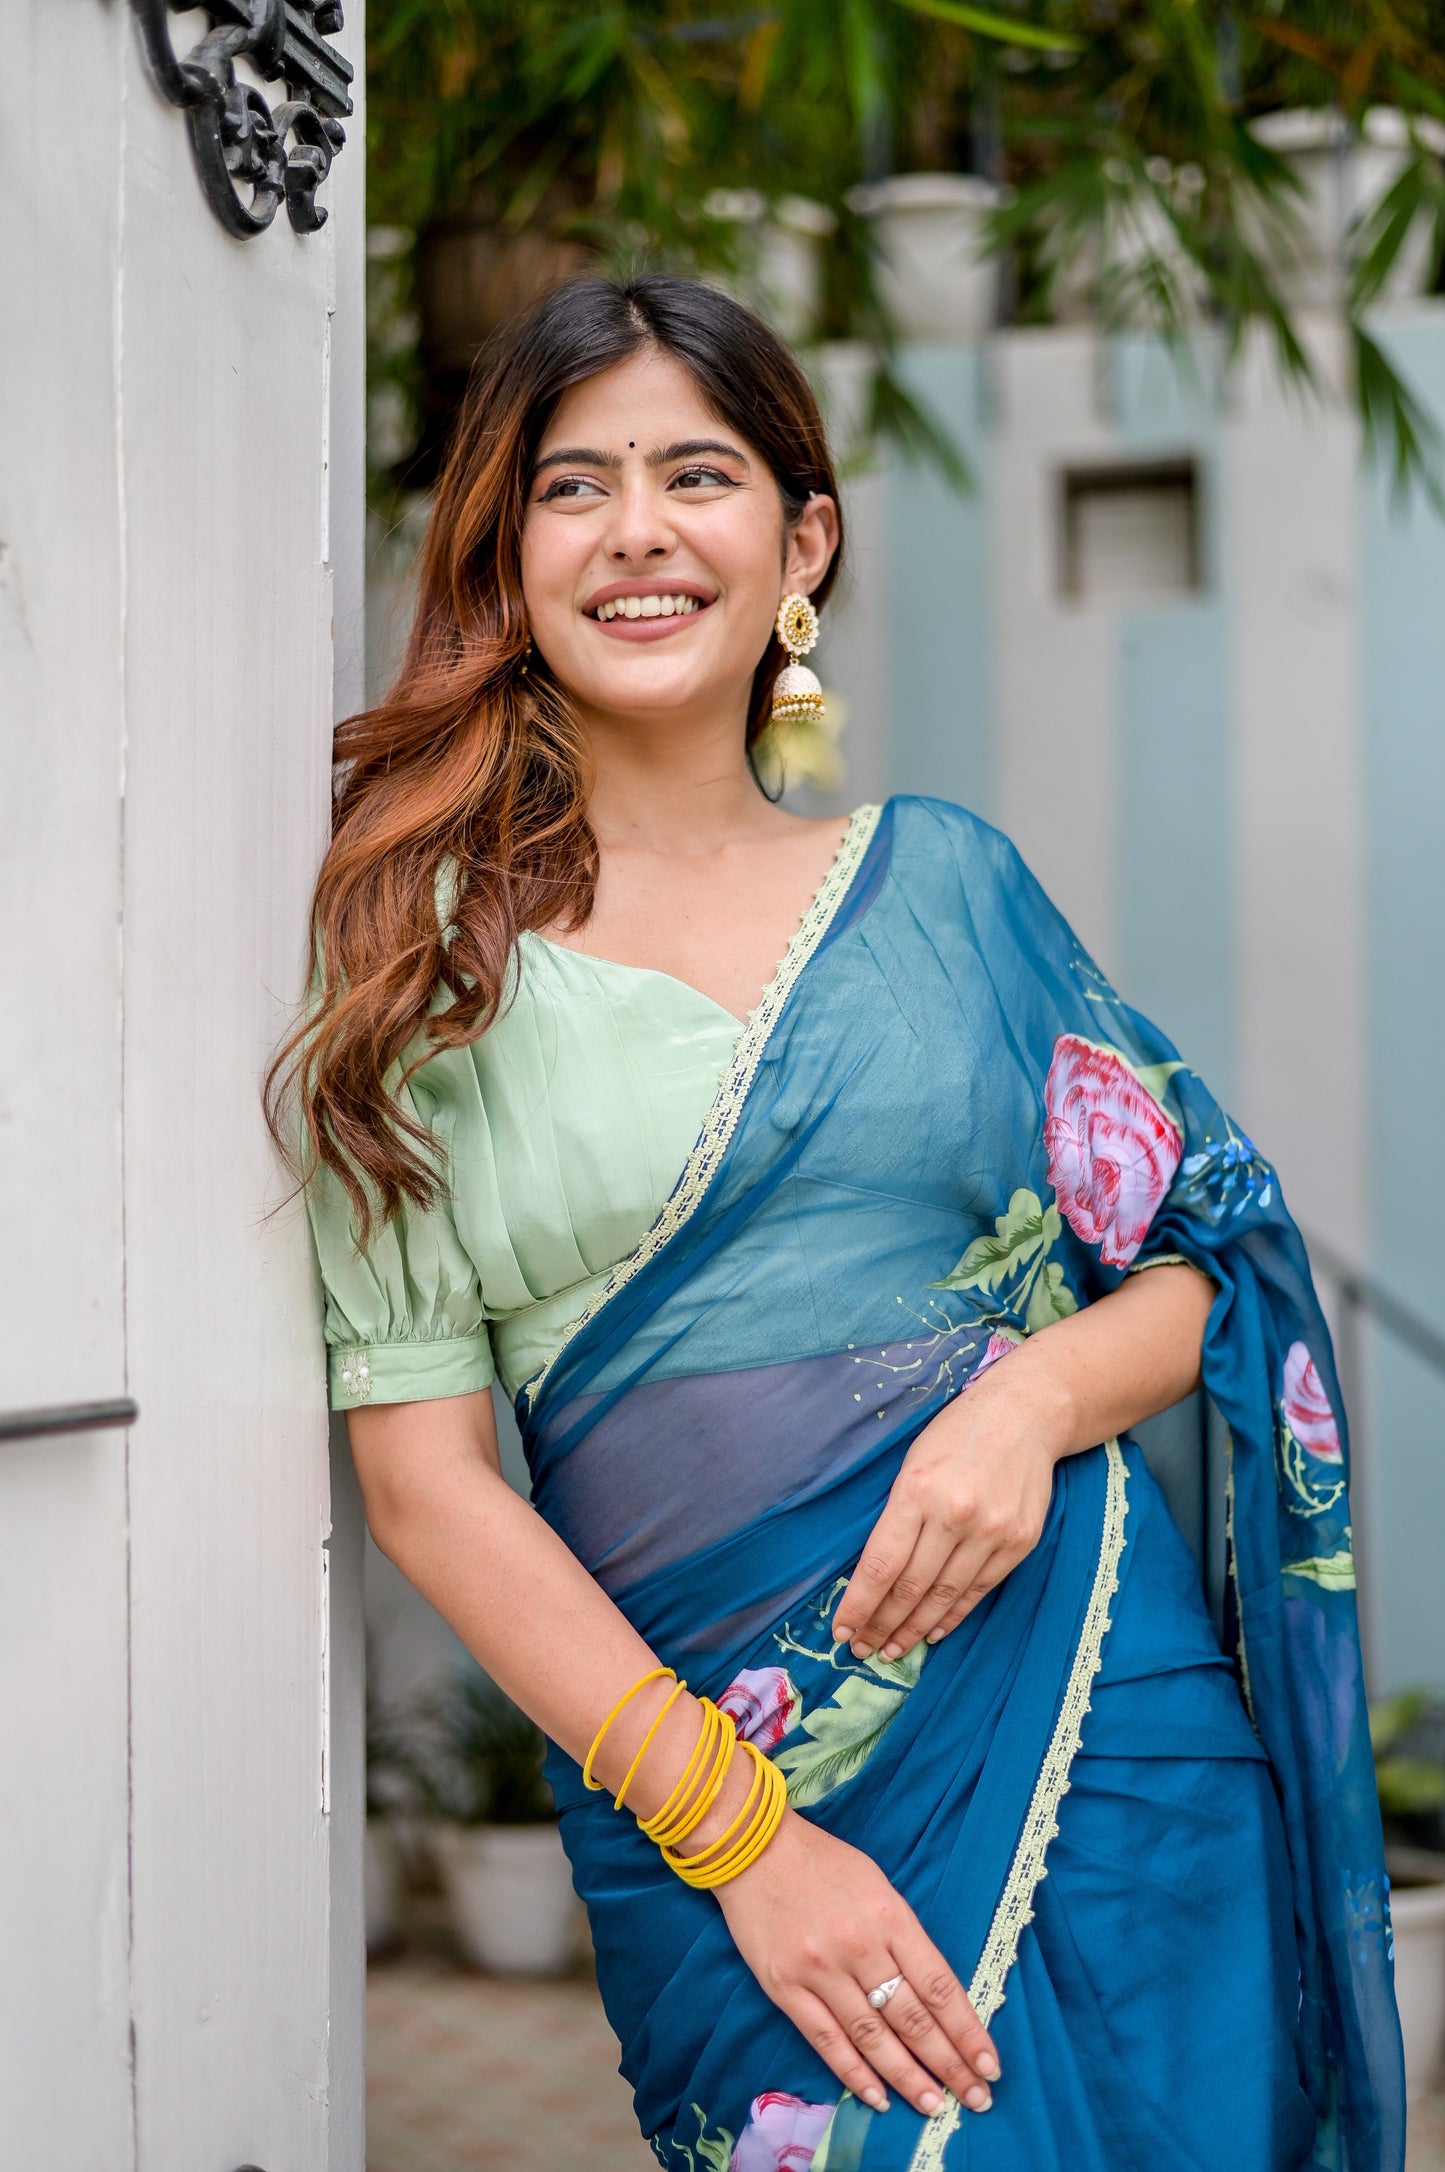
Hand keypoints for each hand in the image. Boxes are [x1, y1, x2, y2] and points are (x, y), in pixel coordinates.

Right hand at [716, 1811, 998, 2117]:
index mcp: (889, 1916)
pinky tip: (878, 2098)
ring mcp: (820, 1971)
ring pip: (873, 2038)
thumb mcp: (877, 1884)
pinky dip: (854, 2074)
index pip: (939, 1986)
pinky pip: (826, 2040)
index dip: (967, 2031)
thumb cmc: (823, 1862)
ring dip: (908, 2078)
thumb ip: (902, 1936)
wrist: (753, 1849)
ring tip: (934, 2105)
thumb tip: (933, 1993)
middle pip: (913, 2019)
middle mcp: (859, 1947)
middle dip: (950, 2064)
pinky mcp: (785, 1988)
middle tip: (976, 2098)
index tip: (990, 2065)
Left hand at [832, 1360, 1066, 1659]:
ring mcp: (992, 1531)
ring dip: (914, 1629)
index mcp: (918, 1489)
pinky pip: (979, 1590)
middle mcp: (956, 1514)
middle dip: (881, 1624)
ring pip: (945, 1596)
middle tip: (861, 1649)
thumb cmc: (957, 1433)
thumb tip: (870, 1575)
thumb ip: (896, 1516)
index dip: (859, 1605)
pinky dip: (954, 1615)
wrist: (1026, 1413)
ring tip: (892, 1649)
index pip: (880, 1564)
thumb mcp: (912, 1463)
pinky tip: (933, 1631)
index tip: (841, 1631)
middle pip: (910, 1587)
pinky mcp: (1020, 1542)